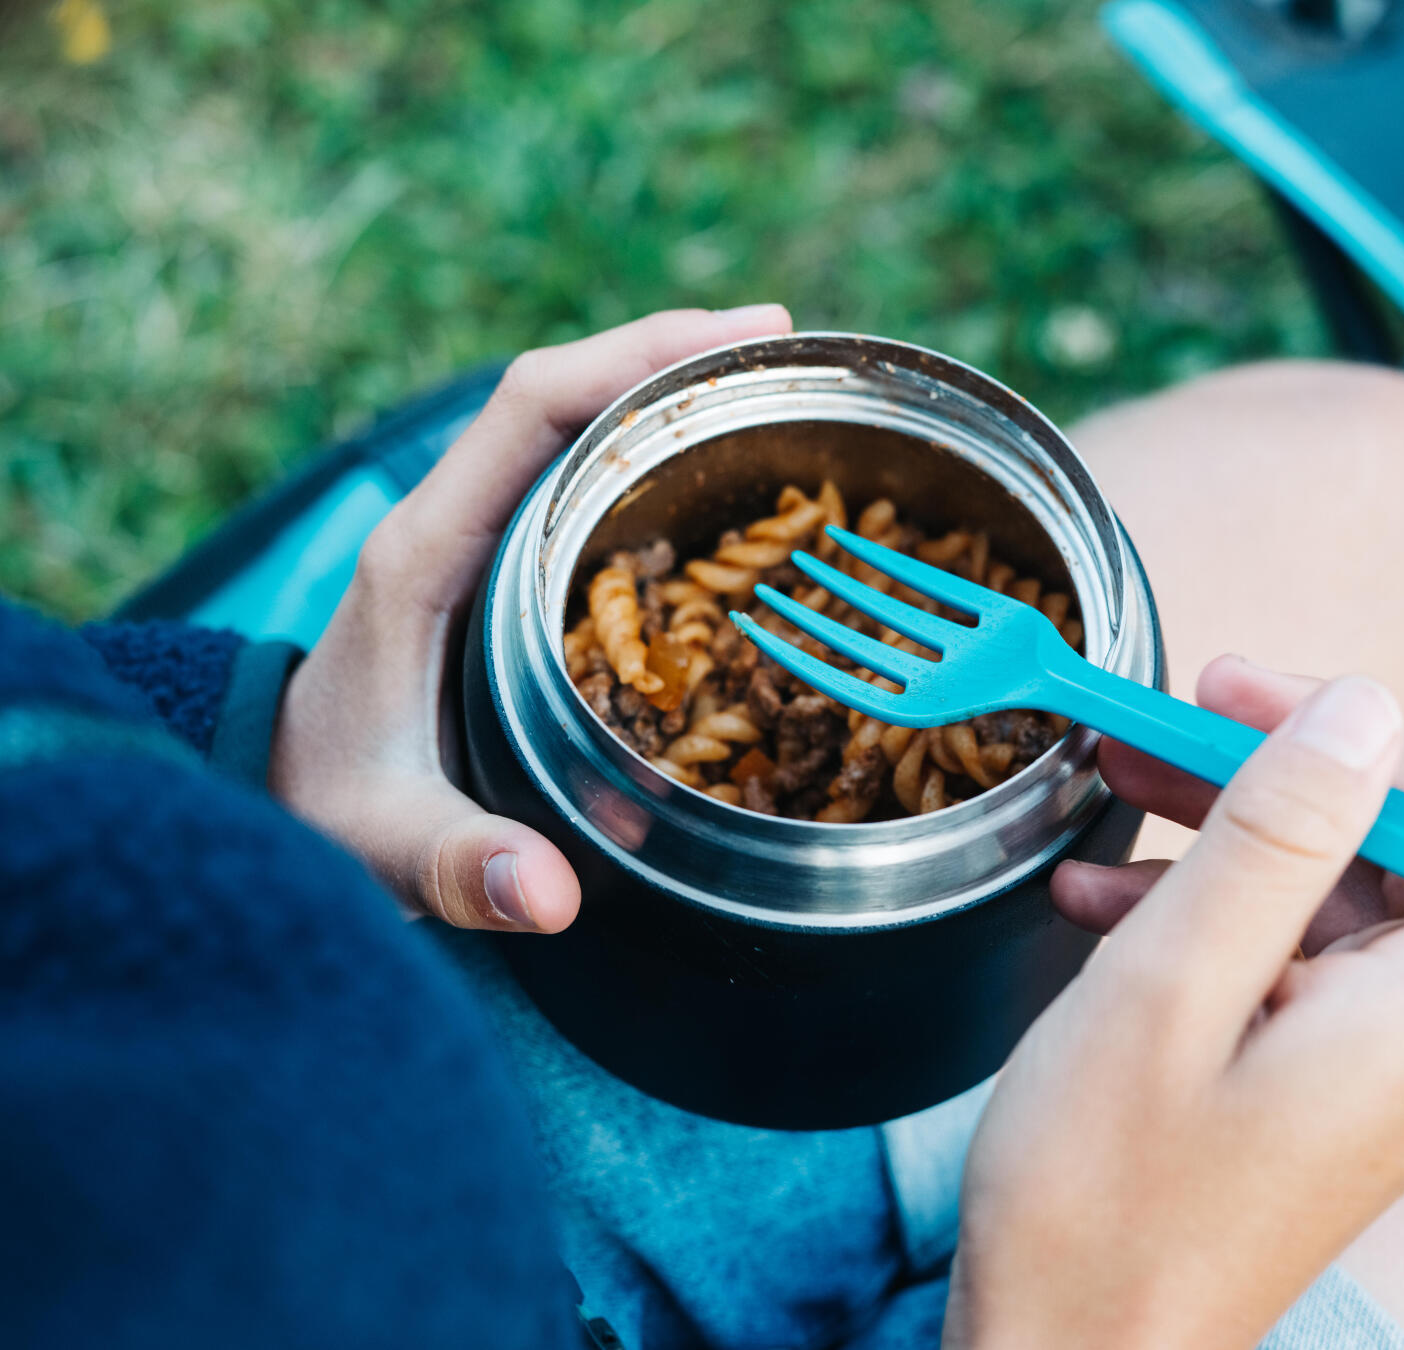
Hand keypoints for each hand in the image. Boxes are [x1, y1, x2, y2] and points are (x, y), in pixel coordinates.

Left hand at [269, 306, 792, 931]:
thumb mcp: (386, 843)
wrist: (276, 800)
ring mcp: (476, 540)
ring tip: (776, 391)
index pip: (528, 409)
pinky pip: (582, 483)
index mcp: (425, 551)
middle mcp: (451, 523)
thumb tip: (555, 897)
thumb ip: (462, 865)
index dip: (630, 358)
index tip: (732, 338)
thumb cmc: (327, 810)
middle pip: (565, 395)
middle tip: (788, 351)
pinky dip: (656, 457)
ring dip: (669, 397)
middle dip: (674, 357)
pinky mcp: (499, 570)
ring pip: (576, 430)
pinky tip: (727, 476)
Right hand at [944, 661, 1403, 1348]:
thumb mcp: (1169, 989)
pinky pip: (1286, 951)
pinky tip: (1104, 886)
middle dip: (1327, 759)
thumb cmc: (1106, 1205)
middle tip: (1208, 699)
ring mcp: (1361, 1062)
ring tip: (1131, 767)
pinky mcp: (1300, 1076)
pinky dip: (1209, 895)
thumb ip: (1276, 839)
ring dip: (1245, 814)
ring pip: (1346, 892)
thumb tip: (1363, 709)